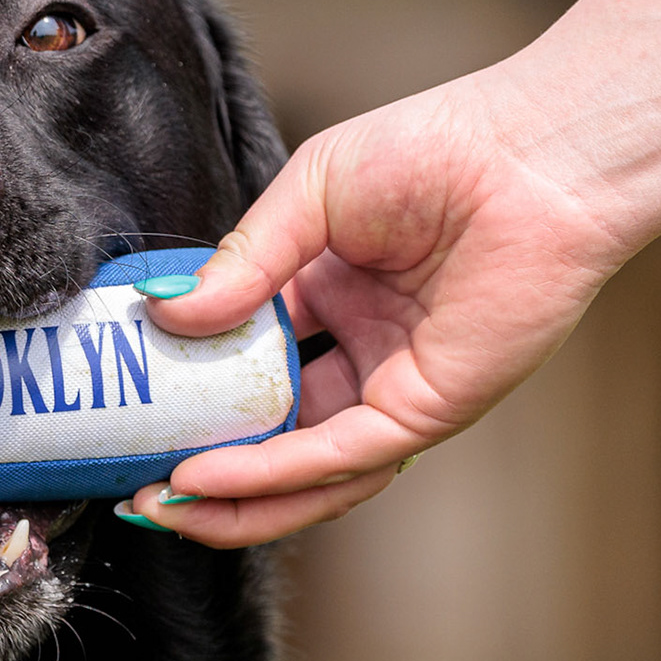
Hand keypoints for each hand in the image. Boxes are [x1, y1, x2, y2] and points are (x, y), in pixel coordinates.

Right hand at [123, 71, 627, 545]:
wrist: (532, 152)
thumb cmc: (438, 150)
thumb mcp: (308, 195)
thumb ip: (241, 264)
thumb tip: (164, 316)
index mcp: (335, 300)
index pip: (248, 366)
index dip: (191, 397)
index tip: (129, 407)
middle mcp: (365, 356)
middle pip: (274, 437)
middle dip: (205, 475)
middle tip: (137, 491)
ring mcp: (396, 388)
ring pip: (309, 473)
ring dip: (235, 499)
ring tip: (165, 509)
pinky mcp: (429, 409)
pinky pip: (341, 457)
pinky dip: (273, 473)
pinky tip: (212, 478)